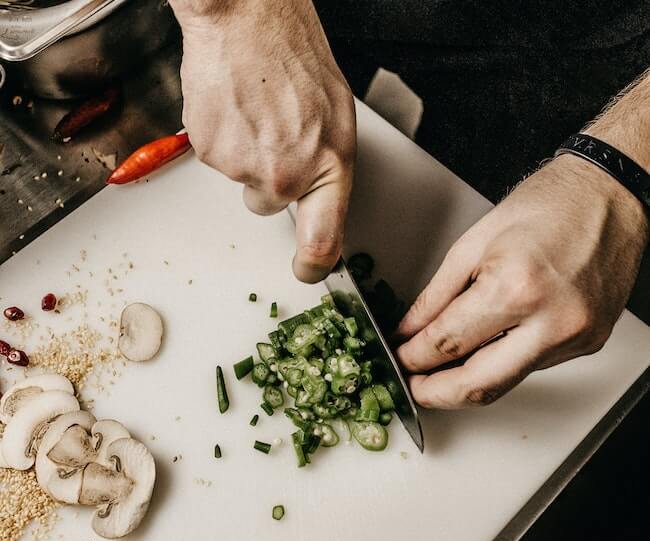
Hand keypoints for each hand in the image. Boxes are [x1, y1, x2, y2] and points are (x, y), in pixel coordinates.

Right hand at [169, 0, 355, 282]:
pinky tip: (234, 106)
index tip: (307, 270)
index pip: (323, 242)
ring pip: (241, 179)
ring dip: (246, 153)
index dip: (313, 265)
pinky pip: (217, 157)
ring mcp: (243, 167)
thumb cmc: (294, 56)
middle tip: (273, 134)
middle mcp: (286, 176)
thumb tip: (316, 201)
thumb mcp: (334, 117)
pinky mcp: (209, 152)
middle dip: (268, 178)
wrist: (247, 17)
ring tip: (256, 109)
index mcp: (328, 167)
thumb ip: (325, 168)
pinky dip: (223, 137)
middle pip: (268, 205)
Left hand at [396, 154, 648, 408]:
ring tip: (439, 370)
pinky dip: (499, 364)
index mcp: (515, 288)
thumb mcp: (472, 243)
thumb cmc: (547, 205)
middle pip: (479, 385)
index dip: (413, 358)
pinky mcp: (588, 342)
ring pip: (506, 383)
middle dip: (436, 394)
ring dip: (466, 382)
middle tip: (412, 386)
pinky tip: (482, 350)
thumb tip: (410, 331)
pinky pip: (531, 366)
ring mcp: (575, 337)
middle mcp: (551, 321)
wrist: (608, 195)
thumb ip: (435, 296)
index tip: (399, 359)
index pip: (448, 343)